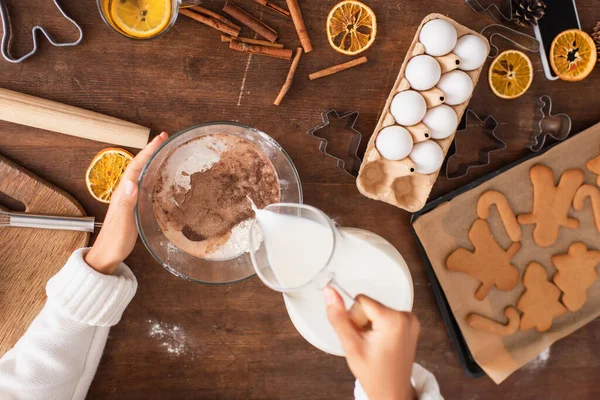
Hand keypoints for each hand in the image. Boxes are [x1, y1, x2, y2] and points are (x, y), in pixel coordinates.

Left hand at [85, 132, 168, 274]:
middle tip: (165, 139)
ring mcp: (128, 198)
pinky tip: (158, 177)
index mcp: (123, 193)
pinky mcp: (132, 206)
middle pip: (138, 165)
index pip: (136, 166)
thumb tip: (131, 182)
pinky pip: (143, 184)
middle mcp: (124, 192)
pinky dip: (151, 175)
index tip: (160, 138)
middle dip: (151, 150)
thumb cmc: (114, 241)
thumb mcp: (123, 223)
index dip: (148, 151)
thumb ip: (126, 203)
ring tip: (164, 152)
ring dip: (151, 160)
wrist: (106, 256)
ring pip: (140, 173)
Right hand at [324, 287, 419, 399]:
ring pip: (375, 309)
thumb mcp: (351, 346)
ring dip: (369, 326)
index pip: (360, 301)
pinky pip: (384, 315)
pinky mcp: (409, 323)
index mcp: (394, 320)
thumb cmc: (375, 375)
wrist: (392, 392)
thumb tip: (330, 292)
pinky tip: (380, 343)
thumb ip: (338, 317)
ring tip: (373, 345)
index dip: (354, 319)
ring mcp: (410, 320)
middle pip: (368, 304)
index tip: (360, 337)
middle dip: (362, 322)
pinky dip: (378, 327)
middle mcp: (406, 316)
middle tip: (366, 343)